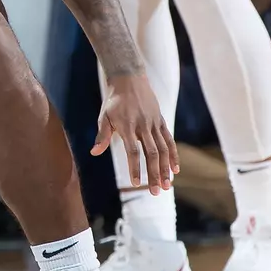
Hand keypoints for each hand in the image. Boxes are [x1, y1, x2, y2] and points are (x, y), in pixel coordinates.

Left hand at [92, 74, 177, 192]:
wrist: (129, 79)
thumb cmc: (113, 100)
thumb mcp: (104, 116)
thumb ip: (102, 135)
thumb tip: (94, 153)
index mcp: (127, 126)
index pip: (133, 151)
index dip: (135, 167)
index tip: (136, 183)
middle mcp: (143, 126)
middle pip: (151, 153)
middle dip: (154, 174)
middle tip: (155, 192)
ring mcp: (154, 123)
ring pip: (163, 149)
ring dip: (165, 168)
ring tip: (166, 185)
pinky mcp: (161, 121)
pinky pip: (169, 140)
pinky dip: (173, 155)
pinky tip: (175, 170)